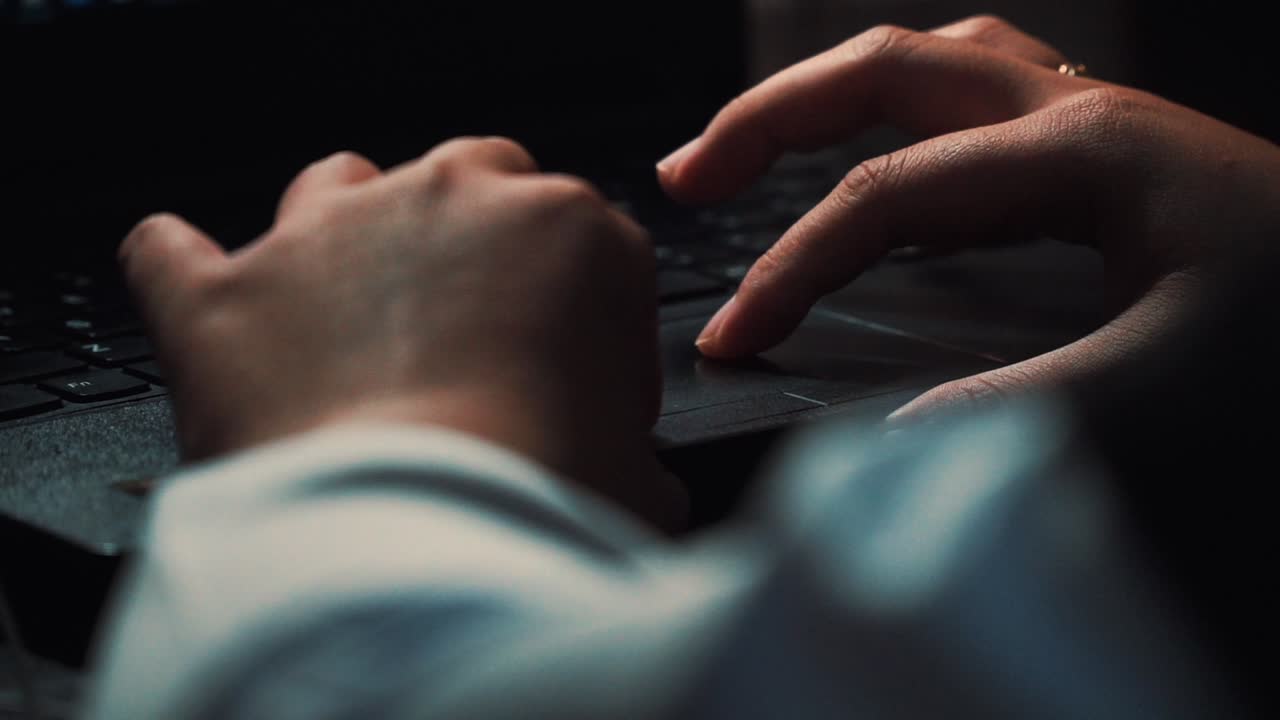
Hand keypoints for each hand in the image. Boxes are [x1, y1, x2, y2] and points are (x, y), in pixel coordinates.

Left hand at [121, 138, 684, 526]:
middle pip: (475, 179)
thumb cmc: (540, 502)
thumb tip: (632, 485)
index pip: (593, 249)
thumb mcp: (634, 481)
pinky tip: (200, 294)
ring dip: (352, 234)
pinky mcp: (225, 292)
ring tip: (355, 312)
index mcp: (571, 231)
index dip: (590, 326)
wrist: (422, 544)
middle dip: (482, 245)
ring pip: (342, 183)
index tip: (579, 392)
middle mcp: (452, 199)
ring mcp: (330, 232)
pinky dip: (186, 270)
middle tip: (478, 336)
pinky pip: (173, 252)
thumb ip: (629, 456)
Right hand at [657, 15, 1279, 420]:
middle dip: (770, 117)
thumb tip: (899, 434)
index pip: (887, 196)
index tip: (735, 335)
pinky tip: (885, 162)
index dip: (793, 264)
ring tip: (754, 145)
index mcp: (1080, 151)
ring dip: (829, 95)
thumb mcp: (1175, 371)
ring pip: (930, 64)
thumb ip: (1030, 401)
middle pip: (886, 71)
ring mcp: (1092, 115)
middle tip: (688, 176)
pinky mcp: (1105, 144)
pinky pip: (974, 96)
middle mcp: (1075, 109)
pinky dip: (899, 116)